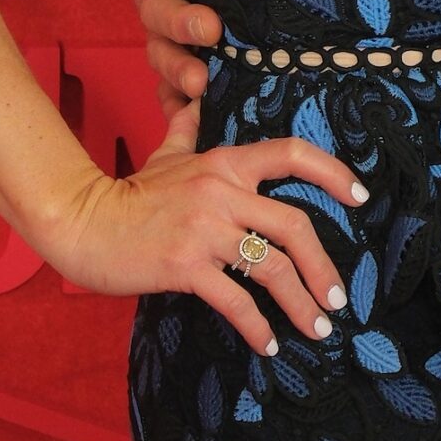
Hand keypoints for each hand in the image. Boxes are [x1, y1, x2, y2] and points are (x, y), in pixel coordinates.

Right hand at [46, 99, 367, 356]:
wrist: (80, 221)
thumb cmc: (128, 192)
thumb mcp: (165, 154)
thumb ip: (188, 127)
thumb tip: (197, 95)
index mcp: (224, 163)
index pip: (291, 154)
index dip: (332, 174)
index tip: (360, 197)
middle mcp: (221, 192)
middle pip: (294, 226)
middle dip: (323, 267)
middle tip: (337, 299)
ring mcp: (204, 230)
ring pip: (271, 267)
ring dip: (300, 303)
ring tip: (316, 328)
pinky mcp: (184, 265)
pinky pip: (234, 300)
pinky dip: (257, 326)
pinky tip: (268, 345)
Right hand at [126, 0, 221, 110]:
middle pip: (154, 11)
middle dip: (178, 24)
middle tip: (209, 30)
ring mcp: (171, 29)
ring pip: (163, 52)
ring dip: (178, 69)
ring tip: (203, 83)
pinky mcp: (192, 58)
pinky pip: (177, 87)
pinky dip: (181, 103)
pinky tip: (197, 116)